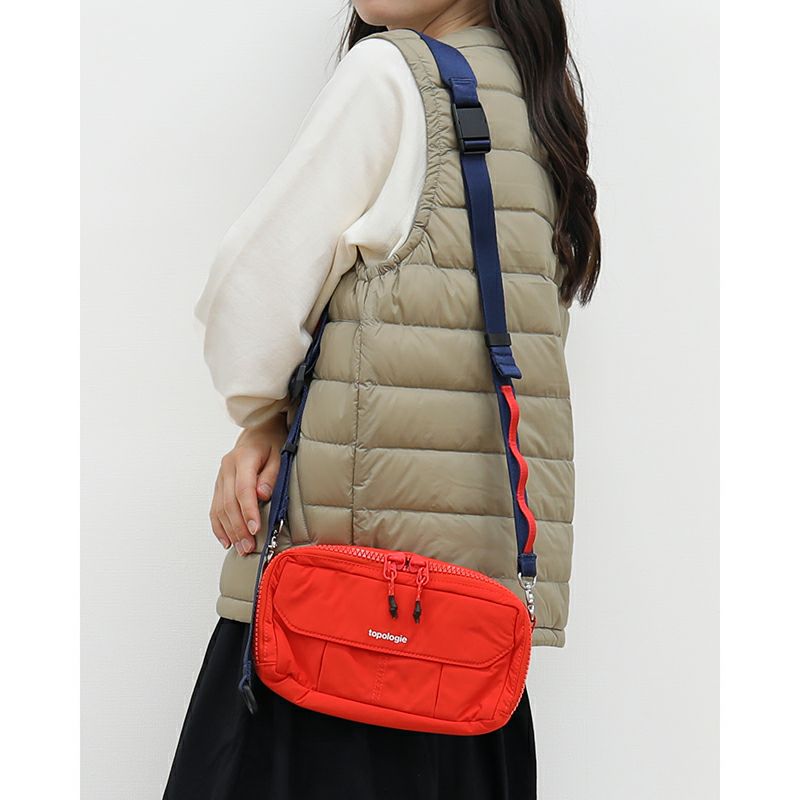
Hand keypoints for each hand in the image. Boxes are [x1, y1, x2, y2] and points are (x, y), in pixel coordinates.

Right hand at [210, 414, 286, 554]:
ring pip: (219, 508)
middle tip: (248, 547)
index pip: (243, 489)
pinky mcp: (219, 484)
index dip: (249, 511)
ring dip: (229, 530)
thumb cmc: (272, 441)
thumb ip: (271, 474)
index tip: (256, 529)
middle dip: (239, 528)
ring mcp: (221, 476)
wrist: (258, 430)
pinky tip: (226, 540)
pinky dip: (218, 525)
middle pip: (229, 503)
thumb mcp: (280, 453)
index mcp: (243, 458)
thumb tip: (262, 495)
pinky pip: (214, 507)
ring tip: (241, 548)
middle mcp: (227, 468)